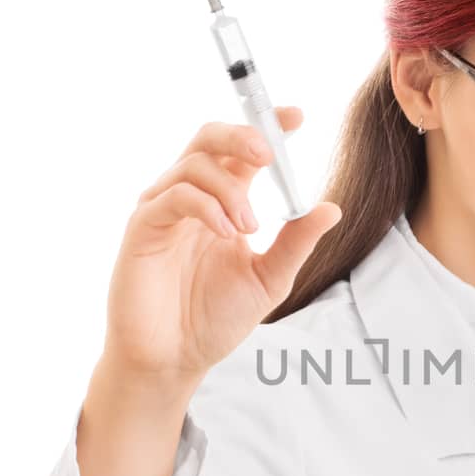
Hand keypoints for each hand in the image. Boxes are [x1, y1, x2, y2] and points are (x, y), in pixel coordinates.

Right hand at [102, 107, 342, 385]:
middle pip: (210, 138)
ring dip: (230, 188)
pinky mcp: (142, 228)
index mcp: (223, 202)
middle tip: (269, 155)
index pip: (244, 151)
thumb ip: (296, 243)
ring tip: (250, 226)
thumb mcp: (270, 279)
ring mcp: (164, 209)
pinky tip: (227, 231)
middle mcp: (192, 197)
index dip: (269, 126)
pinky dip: (205, 205)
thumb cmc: (215, 319)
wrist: (175, 358)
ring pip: (194, 164)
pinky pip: (173, 197)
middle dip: (243, 135)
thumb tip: (331, 208)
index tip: (297, 117)